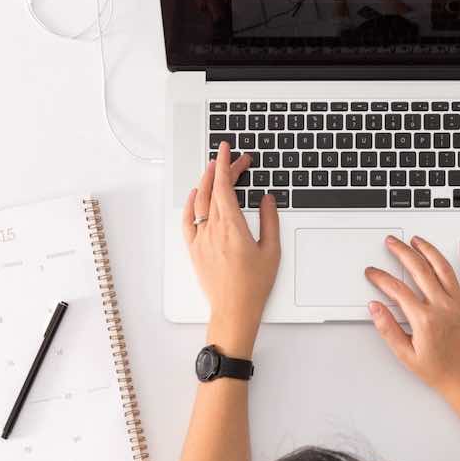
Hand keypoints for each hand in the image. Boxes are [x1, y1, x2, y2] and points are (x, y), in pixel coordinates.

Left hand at [182, 142, 280, 356]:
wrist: (233, 309)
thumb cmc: (253, 285)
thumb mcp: (271, 250)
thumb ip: (270, 221)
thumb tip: (267, 200)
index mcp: (232, 227)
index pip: (225, 186)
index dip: (226, 164)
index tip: (228, 150)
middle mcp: (213, 230)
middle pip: (214, 190)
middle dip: (223, 170)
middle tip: (235, 160)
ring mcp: (200, 239)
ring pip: (200, 202)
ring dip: (206, 182)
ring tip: (214, 169)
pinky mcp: (194, 249)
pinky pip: (188, 220)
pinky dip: (190, 204)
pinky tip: (195, 194)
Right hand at [364, 236, 459, 393]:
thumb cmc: (439, 371)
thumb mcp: (406, 355)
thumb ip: (388, 328)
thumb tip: (375, 307)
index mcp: (424, 320)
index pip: (397, 290)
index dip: (381, 278)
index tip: (373, 272)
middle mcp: (443, 307)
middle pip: (419, 270)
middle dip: (402, 252)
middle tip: (392, 243)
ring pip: (442, 268)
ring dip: (428, 250)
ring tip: (417, 240)